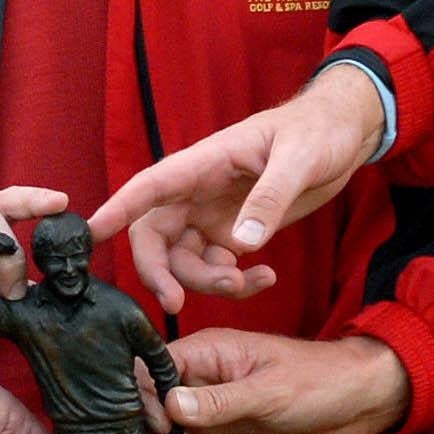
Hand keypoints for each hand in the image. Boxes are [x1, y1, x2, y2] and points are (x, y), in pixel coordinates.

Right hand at [89, 75, 384, 311]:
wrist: (344, 134)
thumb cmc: (319, 131)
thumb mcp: (300, 160)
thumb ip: (269, 198)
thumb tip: (242, 243)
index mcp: (203, 163)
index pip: (148, 188)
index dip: (115, 210)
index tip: (89, 236)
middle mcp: (198, 191)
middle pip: (153, 236)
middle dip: (158, 271)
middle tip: (176, 302)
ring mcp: (212, 213)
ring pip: (183, 259)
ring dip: (205, 282)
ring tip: (247, 282)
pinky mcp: (232, 231)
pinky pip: (216, 266)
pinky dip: (234, 282)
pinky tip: (265, 278)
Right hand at [162, 329, 411, 433]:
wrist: (359, 403)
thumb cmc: (320, 379)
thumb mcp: (270, 391)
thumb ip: (220, 401)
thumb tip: (170, 405)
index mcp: (207, 353)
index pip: (152, 369)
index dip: (145, 398)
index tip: (162, 428)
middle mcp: (201, 379)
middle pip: (151, 405)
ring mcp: (210, 410)